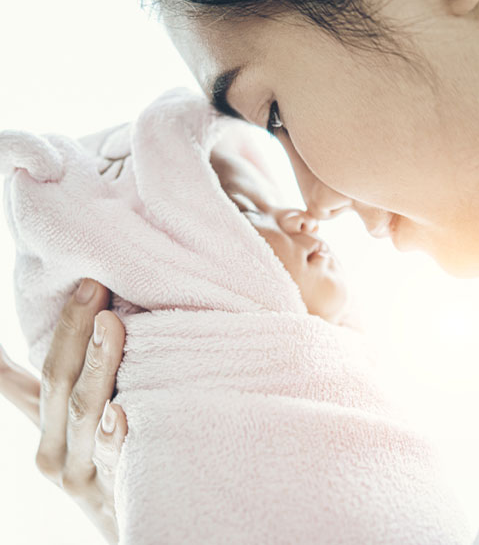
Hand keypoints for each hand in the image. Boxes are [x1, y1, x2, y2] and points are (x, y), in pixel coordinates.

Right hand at [0, 279, 127, 544]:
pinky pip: (116, 457)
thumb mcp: (69, 425)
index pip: (27, 374)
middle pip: (59, 381)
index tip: (54, 290)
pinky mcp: (114, 489)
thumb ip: (48, 387)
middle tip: (92, 286)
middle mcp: (55, 448)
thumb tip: (25, 345)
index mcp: (45, 425)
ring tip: (110, 324)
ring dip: (99, 364)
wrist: (124, 522)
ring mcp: (82, 471)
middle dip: (74, 330)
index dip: (33, 337)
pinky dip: (116, 434)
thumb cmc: (98, 460)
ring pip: (85, 412)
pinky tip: (121, 412)